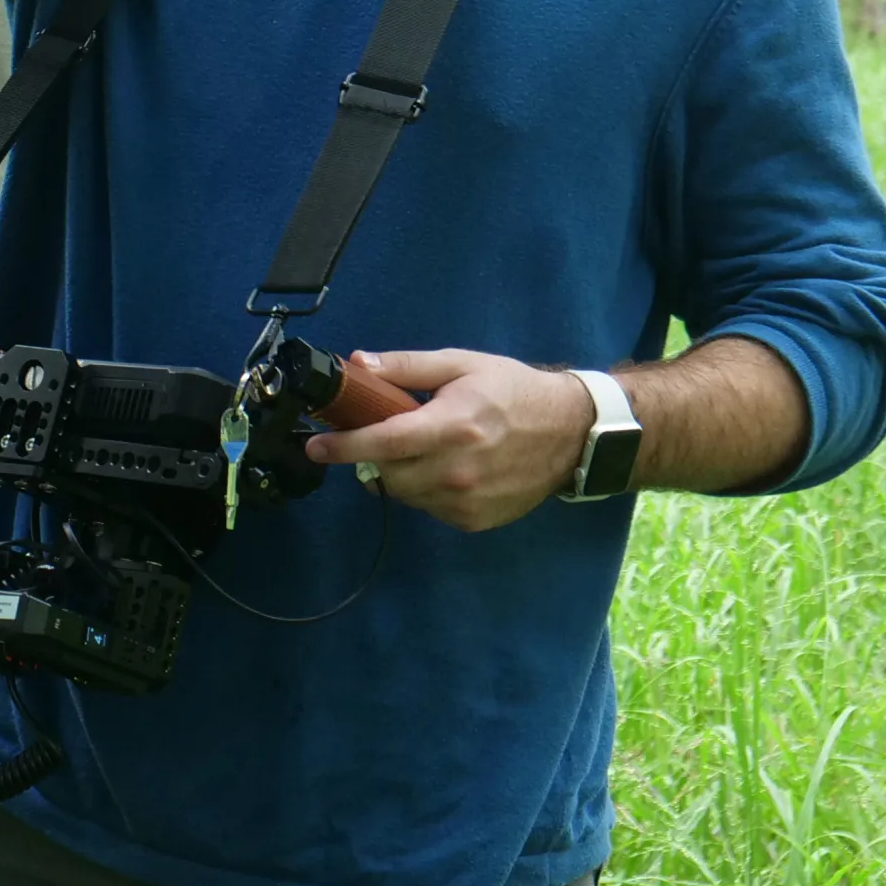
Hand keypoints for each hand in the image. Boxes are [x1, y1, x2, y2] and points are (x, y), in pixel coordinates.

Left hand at [304, 350, 592, 532]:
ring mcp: (467, 501)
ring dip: (398, 474)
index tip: (314, 446)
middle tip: (378, 436)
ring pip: (405, 495)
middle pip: (387, 474)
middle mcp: (458, 470)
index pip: (383, 443)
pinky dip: (424, 490)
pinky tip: (442, 468)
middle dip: (371, 457)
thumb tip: (359, 365)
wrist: (570, 431)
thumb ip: (408, 367)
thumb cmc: (512, 390)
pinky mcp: (476, 521)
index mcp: (452, 427)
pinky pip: (429, 508)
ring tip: (419, 449)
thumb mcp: (461, 364)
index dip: (343, 446)